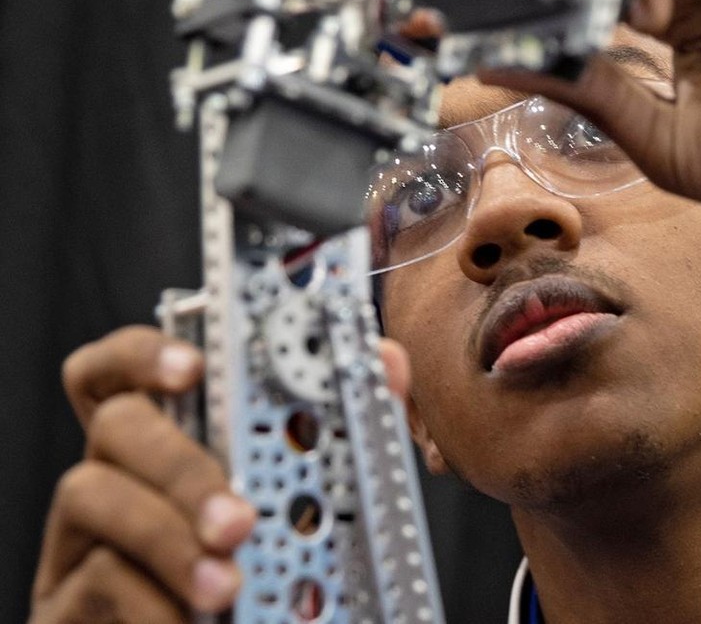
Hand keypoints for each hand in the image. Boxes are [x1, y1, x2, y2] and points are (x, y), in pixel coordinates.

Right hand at [29, 325, 413, 621]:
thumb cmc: (272, 577)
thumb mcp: (310, 500)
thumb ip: (344, 432)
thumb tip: (386, 363)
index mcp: (169, 444)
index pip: (129, 369)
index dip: (148, 352)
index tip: (193, 364)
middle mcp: (117, 477)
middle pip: (116, 424)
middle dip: (182, 464)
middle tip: (239, 519)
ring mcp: (81, 540)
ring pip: (90, 496)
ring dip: (167, 537)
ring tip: (226, 586)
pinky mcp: (67, 604)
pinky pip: (88, 585)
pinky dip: (148, 603)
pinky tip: (190, 623)